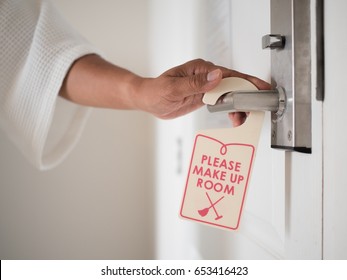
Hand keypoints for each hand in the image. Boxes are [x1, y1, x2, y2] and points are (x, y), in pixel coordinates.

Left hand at [135, 59, 270, 119]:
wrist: (149, 101)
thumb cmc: (156, 91)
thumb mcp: (174, 88)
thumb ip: (196, 83)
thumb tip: (217, 75)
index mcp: (200, 68)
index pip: (228, 74)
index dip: (247, 81)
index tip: (260, 88)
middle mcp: (206, 75)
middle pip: (234, 84)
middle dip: (247, 96)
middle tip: (254, 110)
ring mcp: (207, 86)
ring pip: (231, 94)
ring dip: (239, 106)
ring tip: (242, 118)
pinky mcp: (205, 96)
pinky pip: (223, 101)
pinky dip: (231, 110)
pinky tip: (234, 117)